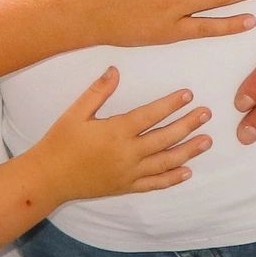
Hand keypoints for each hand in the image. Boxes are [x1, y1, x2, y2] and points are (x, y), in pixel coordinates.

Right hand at [32, 69, 210, 201]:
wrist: (48, 178)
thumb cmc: (60, 142)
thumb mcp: (75, 112)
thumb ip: (97, 91)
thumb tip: (115, 69)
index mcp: (116, 131)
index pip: (150, 115)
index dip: (171, 104)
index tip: (188, 94)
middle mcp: (127, 153)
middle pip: (165, 138)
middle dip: (188, 125)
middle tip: (207, 114)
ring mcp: (128, 173)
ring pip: (165, 162)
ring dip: (188, 151)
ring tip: (207, 141)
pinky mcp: (126, 187)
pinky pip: (154, 184)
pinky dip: (172, 179)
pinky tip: (187, 172)